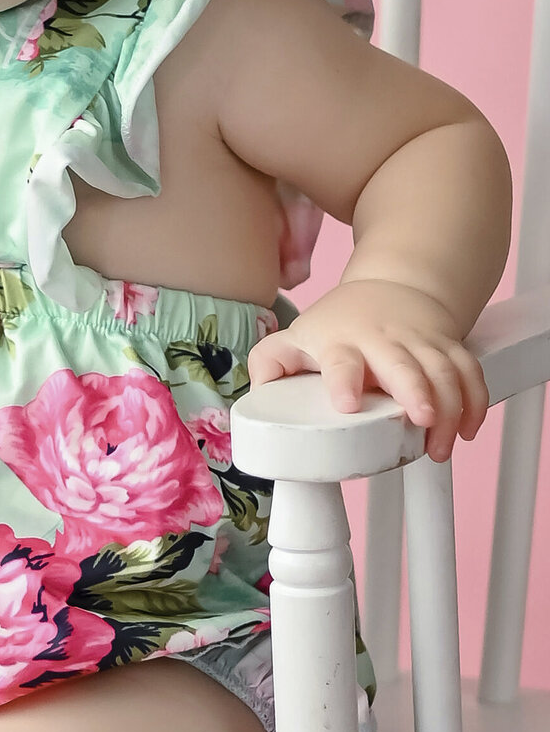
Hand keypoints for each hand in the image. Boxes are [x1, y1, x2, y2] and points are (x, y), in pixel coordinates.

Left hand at [247, 279, 489, 461]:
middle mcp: (382, 340)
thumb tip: (255, 398)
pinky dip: (476, 401)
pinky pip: (470, 372)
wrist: (390, 287)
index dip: (344, 380)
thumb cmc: (338, 324)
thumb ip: (270, 363)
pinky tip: (469, 431)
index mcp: (341, 341)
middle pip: (403, 365)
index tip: (348, 403)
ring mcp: (419, 342)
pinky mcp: (448, 347)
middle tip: (422, 419)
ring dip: (450, 408)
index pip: (341, 360)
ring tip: (442, 444)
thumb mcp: (298, 337)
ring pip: (443, 371)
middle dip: (416, 391)